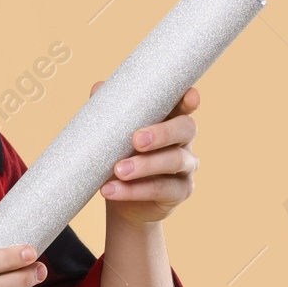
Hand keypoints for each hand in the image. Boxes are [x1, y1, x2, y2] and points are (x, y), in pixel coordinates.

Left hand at [93, 81, 200, 226]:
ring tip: (118, 171)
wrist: (119, 199)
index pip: (184, 104)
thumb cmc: (119, 156)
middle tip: (136, 140)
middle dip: (162, 133)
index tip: (188, 97)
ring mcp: (186, 166)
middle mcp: (183, 140)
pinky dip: (135, 191)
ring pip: (174, 161)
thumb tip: (99, 87)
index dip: (188, 99)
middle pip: (185, 129)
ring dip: (145, 166)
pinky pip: (162, 190)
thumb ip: (110, 111)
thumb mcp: (113, 134)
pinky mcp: (181, 191)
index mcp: (169, 119)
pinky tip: (111, 190)